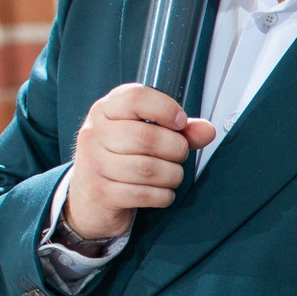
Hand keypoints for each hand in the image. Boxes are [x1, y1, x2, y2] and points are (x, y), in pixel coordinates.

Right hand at [63, 84, 214, 239]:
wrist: (89, 198)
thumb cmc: (122, 160)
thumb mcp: (145, 136)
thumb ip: (179, 131)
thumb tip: (207, 130)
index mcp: (105, 111)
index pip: (136, 97)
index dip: (166, 108)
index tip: (180, 122)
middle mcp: (95, 134)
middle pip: (148, 137)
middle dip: (176, 149)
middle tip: (178, 155)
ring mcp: (94, 164)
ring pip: (149, 169)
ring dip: (172, 175)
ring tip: (171, 175)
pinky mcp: (101, 193)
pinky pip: (145, 194)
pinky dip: (163, 195)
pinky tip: (161, 192)